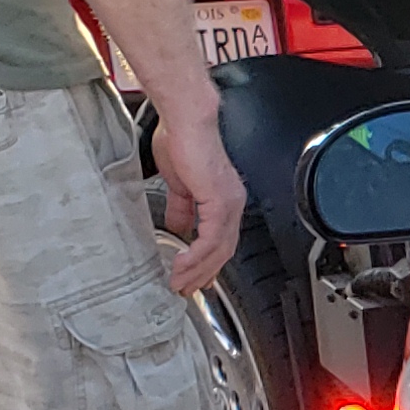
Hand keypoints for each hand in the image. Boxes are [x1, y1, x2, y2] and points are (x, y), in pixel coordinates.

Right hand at [151, 102, 244, 291]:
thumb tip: (177, 226)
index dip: (208, 262)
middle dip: (203, 274)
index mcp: (224, 200)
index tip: (194, 278)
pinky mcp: (219, 201)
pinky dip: (196, 256)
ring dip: (197, 270)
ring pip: (219, 250)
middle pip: (223, 251)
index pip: (221, 241)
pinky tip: (183, 266)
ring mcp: (228, 204)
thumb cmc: (181, 140)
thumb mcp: (178, 183)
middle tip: (186, 289)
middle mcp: (232, 204)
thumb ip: (181, 207)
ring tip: (179, 283)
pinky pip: (210, 238)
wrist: (184, 120)